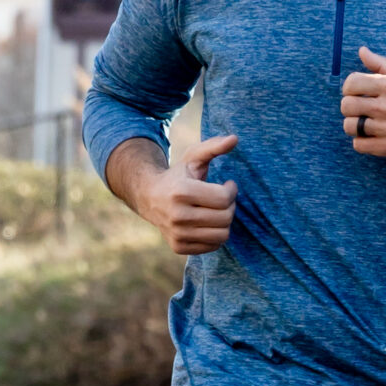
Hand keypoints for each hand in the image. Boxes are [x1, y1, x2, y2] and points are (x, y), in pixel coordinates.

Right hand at [136, 133, 238, 252]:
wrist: (149, 197)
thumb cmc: (178, 175)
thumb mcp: (194, 157)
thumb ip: (214, 146)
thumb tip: (235, 138)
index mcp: (181, 192)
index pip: (224, 198)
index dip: (231, 190)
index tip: (228, 185)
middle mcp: (177, 216)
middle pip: (225, 217)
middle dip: (230, 206)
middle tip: (222, 198)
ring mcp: (176, 234)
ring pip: (222, 235)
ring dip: (225, 221)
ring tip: (217, 210)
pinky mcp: (178, 247)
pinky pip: (213, 246)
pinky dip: (216, 235)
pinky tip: (208, 222)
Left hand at [341, 48, 385, 161]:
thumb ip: (381, 64)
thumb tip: (361, 50)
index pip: (351, 83)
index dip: (351, 87)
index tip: (359, 92)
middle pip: (346, 105)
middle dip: (351, 106)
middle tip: (363, 108)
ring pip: (349, 126)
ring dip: (355, 124)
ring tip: (368, 123)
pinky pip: (358, 145)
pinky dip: (362, 141)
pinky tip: (373, 136)